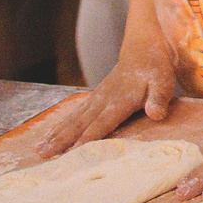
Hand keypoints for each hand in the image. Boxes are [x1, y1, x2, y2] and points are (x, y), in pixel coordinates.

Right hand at [36, 51, 175, 157]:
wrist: (141, 48)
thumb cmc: (154, 69)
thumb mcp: (163, 82)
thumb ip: (159, 99)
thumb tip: (155, 114)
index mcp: (120, 100)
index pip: (102, 123)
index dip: (88, 138)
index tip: (73, 152)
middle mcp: (103, 100)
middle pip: (79, 123)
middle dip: (61, 140)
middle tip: (43, 154)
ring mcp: (96, 98)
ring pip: (73, 119)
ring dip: (56, 134)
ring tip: (39, 149)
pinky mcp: (93, 98)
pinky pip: (74, 114)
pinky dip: (60, 126)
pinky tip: (49, 136)